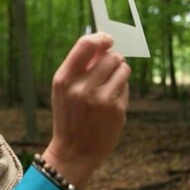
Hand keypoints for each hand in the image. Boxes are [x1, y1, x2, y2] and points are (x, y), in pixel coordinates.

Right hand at [42, 32, 130, 187]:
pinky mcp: (117, 110)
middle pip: (110, 55)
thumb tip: (102, 45)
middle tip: (108, 68)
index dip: (100, 38)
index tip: (107, 39)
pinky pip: (126, 85)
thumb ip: (79, 66)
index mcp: (64, 79)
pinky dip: (121, 88)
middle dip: (112, 58)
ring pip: (122, 68)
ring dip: (119, 71)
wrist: (74, 151)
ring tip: (109, 84)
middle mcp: (82, 87)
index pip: (85, 45)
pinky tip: (110, 101)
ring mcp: (101, 99)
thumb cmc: (69, 115)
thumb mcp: (63, 89)